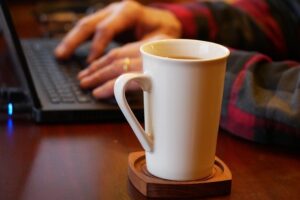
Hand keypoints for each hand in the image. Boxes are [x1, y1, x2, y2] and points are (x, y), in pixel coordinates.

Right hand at [54, 0, 180, 97]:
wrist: (165, 24)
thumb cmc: (164, 34)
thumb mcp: (159, 43)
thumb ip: (145, 54)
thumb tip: (131, 72)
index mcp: (129, 12)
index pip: (107, 29)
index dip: (97, 47)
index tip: (91, 63)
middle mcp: (116, 10)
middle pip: (90, 24)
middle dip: (75, 41)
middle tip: (62, 56)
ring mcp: (110, 14)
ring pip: (86, 25)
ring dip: (71, 40)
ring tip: (60, 55)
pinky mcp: (107, 22)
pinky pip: (89, 30)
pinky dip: (78, 41)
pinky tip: (69, 50)